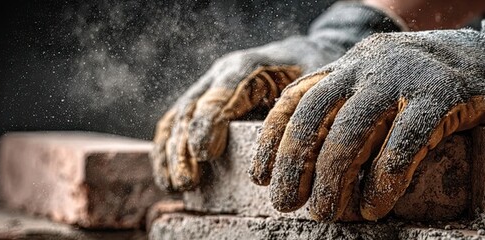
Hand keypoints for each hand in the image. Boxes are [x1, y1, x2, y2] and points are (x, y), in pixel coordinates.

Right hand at [151, 2, 401, 191]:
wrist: (302, 53)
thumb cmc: (314, 70)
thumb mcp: (317, 83)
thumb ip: (304, 108)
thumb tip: (297, 144)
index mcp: (252, 65)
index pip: (226, 90)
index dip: (211, 122)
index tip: (206, 153)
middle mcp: (224, 73)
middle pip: (195, 107)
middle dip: (186, 146)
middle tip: (188, 180)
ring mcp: (209, 86)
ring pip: (180, 117)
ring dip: (173, 153)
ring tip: (177, 185)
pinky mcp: (202, 101)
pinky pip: (176, 124)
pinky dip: (167, 151)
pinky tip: (168, 179)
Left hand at [249, 0, 484, 220]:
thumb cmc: (446, 85)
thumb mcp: (391, 83)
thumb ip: (359, 107)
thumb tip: (320, 165)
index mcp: (355, 64)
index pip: (299, 97)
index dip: (274, 139)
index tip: (261, 177)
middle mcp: (373, 66)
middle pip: (316, 116)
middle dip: (294, 165)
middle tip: (287, 205)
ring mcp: (409, 78)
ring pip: (352, 132)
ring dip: (332, 180)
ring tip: (326, 214)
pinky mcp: (447, 97)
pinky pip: (405, 143)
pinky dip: (384, 181)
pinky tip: (375, 208)